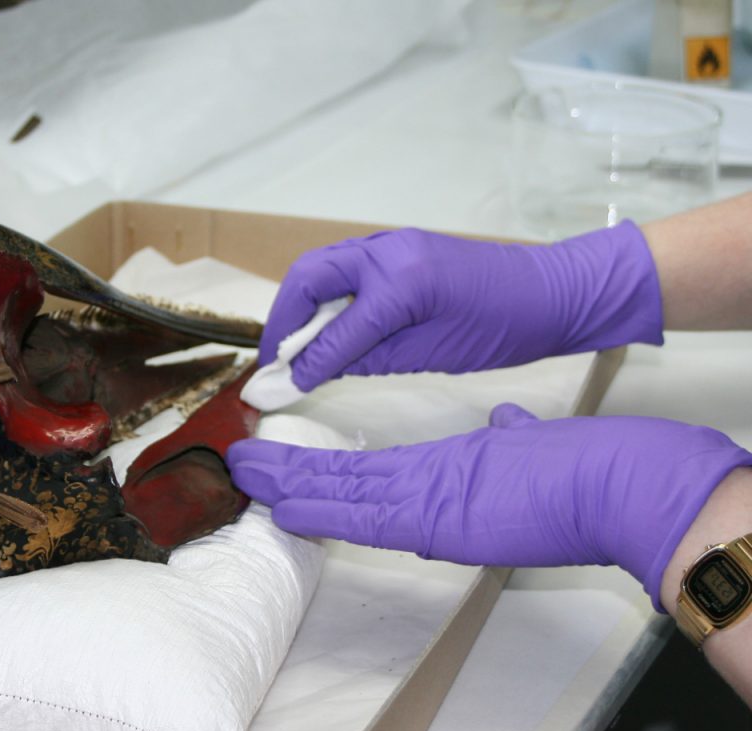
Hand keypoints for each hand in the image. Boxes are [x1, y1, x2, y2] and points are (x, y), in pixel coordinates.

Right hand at [228, 404, 751, 608]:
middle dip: (291, 481)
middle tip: (242, 473)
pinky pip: (369, 519)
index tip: (293, 468)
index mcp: (442, 484)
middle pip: (345, 491)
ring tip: (246, 480)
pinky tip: (289, 510)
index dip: (326, 477)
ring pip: (345, 503)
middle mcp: (425, 502)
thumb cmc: (574, 474)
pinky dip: (326, 516)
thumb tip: (503, 423)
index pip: (371, 481)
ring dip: (292, 491)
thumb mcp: (531, 450)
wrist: (615, 491)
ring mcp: (428, 514)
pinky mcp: (437, 522)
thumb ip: (507, 438)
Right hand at [260, 222, 663, 390]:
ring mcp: (391, 243)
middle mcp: (388, 252)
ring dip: (299, 304)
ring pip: (321, 266)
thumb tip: (314, 371)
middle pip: (309, 278)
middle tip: (274, 359)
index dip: (302, 364)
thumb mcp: (434, 354)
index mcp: (403, 283)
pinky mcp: (397, 246)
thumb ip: (367, 359)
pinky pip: (344, 266)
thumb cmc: (505, 327)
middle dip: (283, 319)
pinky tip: (325, 326)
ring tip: (292, 345)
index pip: (334, 331)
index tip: (275, 389)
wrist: (554, 291)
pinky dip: (324, 294)